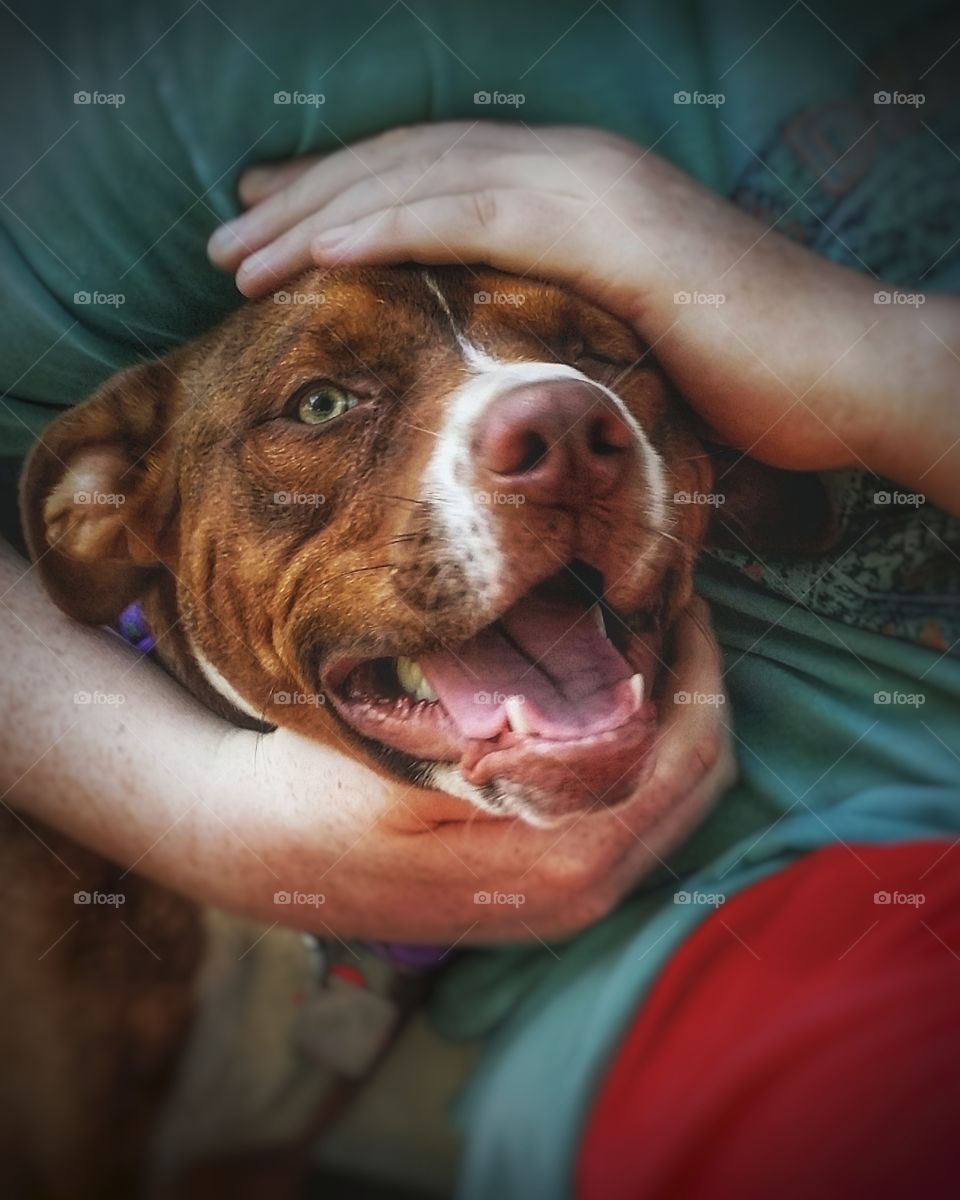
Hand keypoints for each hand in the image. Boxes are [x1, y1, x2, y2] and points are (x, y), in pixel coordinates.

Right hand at [201, 601, 733, 942]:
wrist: (258, 857)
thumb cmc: (322, 793)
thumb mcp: (412, 749)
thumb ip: (522, 731)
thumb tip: (625, 686)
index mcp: (561, 863)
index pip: (683, 761)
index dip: (695, 671)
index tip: (682, 600)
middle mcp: (581, 896)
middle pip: (697, 786)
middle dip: (694, 692)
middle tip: (672, 613)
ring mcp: (567, 901)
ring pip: (672, 804)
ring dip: (670, 722)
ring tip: (643, 645)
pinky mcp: (546, 890)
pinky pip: (632, 818)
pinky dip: (641, 755)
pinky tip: (604, 701)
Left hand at [210, 122, 959, 514]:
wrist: (844, 367)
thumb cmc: (742, 373)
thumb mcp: (620, 335)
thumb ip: (553, 322)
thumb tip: (497, 361)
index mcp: (573, 193)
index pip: (434, 180)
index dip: (346, 199)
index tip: (274, 231)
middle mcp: (573, 170)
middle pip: (412, 168)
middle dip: (309, 202)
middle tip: (230, 237)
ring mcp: (591, 189)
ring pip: (426, 181)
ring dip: (324, 214)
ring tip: (241, 252)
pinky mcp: (608, 227)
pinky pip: (476, 213)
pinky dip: (392, 223)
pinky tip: (322, 244)